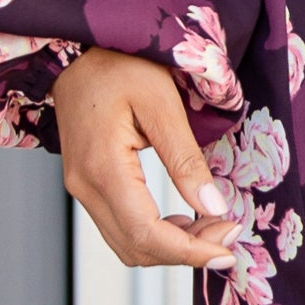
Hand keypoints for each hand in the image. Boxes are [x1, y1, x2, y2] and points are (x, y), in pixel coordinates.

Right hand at [53, 48, 235, 271]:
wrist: (76, 52)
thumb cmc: (118, 66)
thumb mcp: (162, 103)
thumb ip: (186, 159)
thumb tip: (214, 206)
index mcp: (103, 168)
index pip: (146, 234)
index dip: (190, 252)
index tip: (228, 251)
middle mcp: (85, 187)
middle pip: (137, 248)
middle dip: (187, 252)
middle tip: (228, 233)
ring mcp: (82, 189)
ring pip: (128, 245)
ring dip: (172, 247)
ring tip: (212, 226)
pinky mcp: (87, 186)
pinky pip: (121, 228)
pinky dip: (155, 235)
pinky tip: (184, 219)